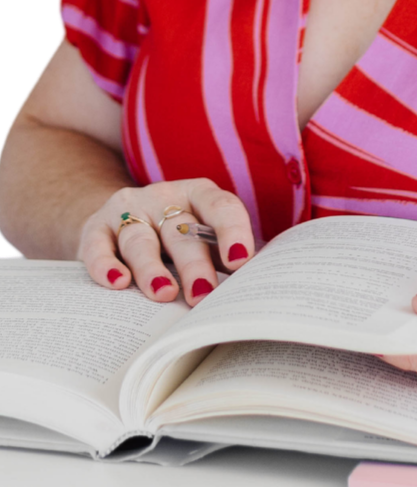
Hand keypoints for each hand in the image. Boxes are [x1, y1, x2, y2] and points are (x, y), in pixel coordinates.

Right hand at [78, 179, 254, 306]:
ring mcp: (129, 211)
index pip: (220, 206)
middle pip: (181, 230)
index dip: (232, 231)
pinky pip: (98, 246)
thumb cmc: (174, 236)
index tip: (241, 261)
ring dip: (153, 268)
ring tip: (164, 294)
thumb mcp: (200, 235)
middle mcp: (164, 198)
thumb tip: (248, 289)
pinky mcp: (96, 228)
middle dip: (194, 264)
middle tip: (204, 294)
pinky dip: (106, 264)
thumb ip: (221, 255)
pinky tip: (117, 282)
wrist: (118, 220)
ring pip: (141, 240)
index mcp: (198, 195)